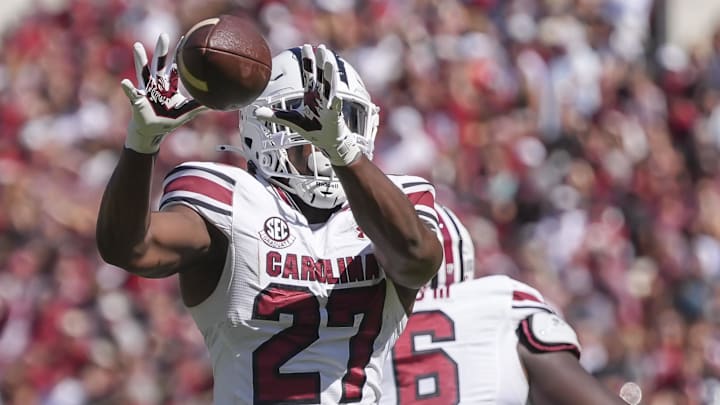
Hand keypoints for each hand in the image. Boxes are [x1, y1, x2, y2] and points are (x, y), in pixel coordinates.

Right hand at [121, 33, 205, 153]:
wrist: (152, 131)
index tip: (184, 40)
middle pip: (159, 64)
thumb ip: (198, 107)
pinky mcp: (137, 100)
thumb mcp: (185, 113)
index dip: (179, 56)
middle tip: (164, 35)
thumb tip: (217, 105)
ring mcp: (146, 90)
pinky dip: (129, 88)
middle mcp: (157, 84)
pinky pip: (132, 93)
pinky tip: (125, 82)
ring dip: (141, 60)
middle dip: (162, 51)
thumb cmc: (168, 120)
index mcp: (169, 85)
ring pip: (144, 73)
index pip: (175, 67)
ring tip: (138, 46)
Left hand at [254, 44, 360, 165]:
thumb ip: (275, 115)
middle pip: (322, 76)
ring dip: (330, 75)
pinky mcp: (334, 115)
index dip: (309, 61)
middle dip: (322, 62)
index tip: (306, 46)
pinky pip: (334, 106)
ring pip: (330, 87)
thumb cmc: (312, 129)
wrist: (328, 141)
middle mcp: (322, 96)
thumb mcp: (291, 120)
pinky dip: (334, 100)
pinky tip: (334, 95)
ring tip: (330, 62)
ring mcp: (329, 104)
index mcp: (312, 94)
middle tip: (321, 47)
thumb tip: (255, 112)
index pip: (311, 74)